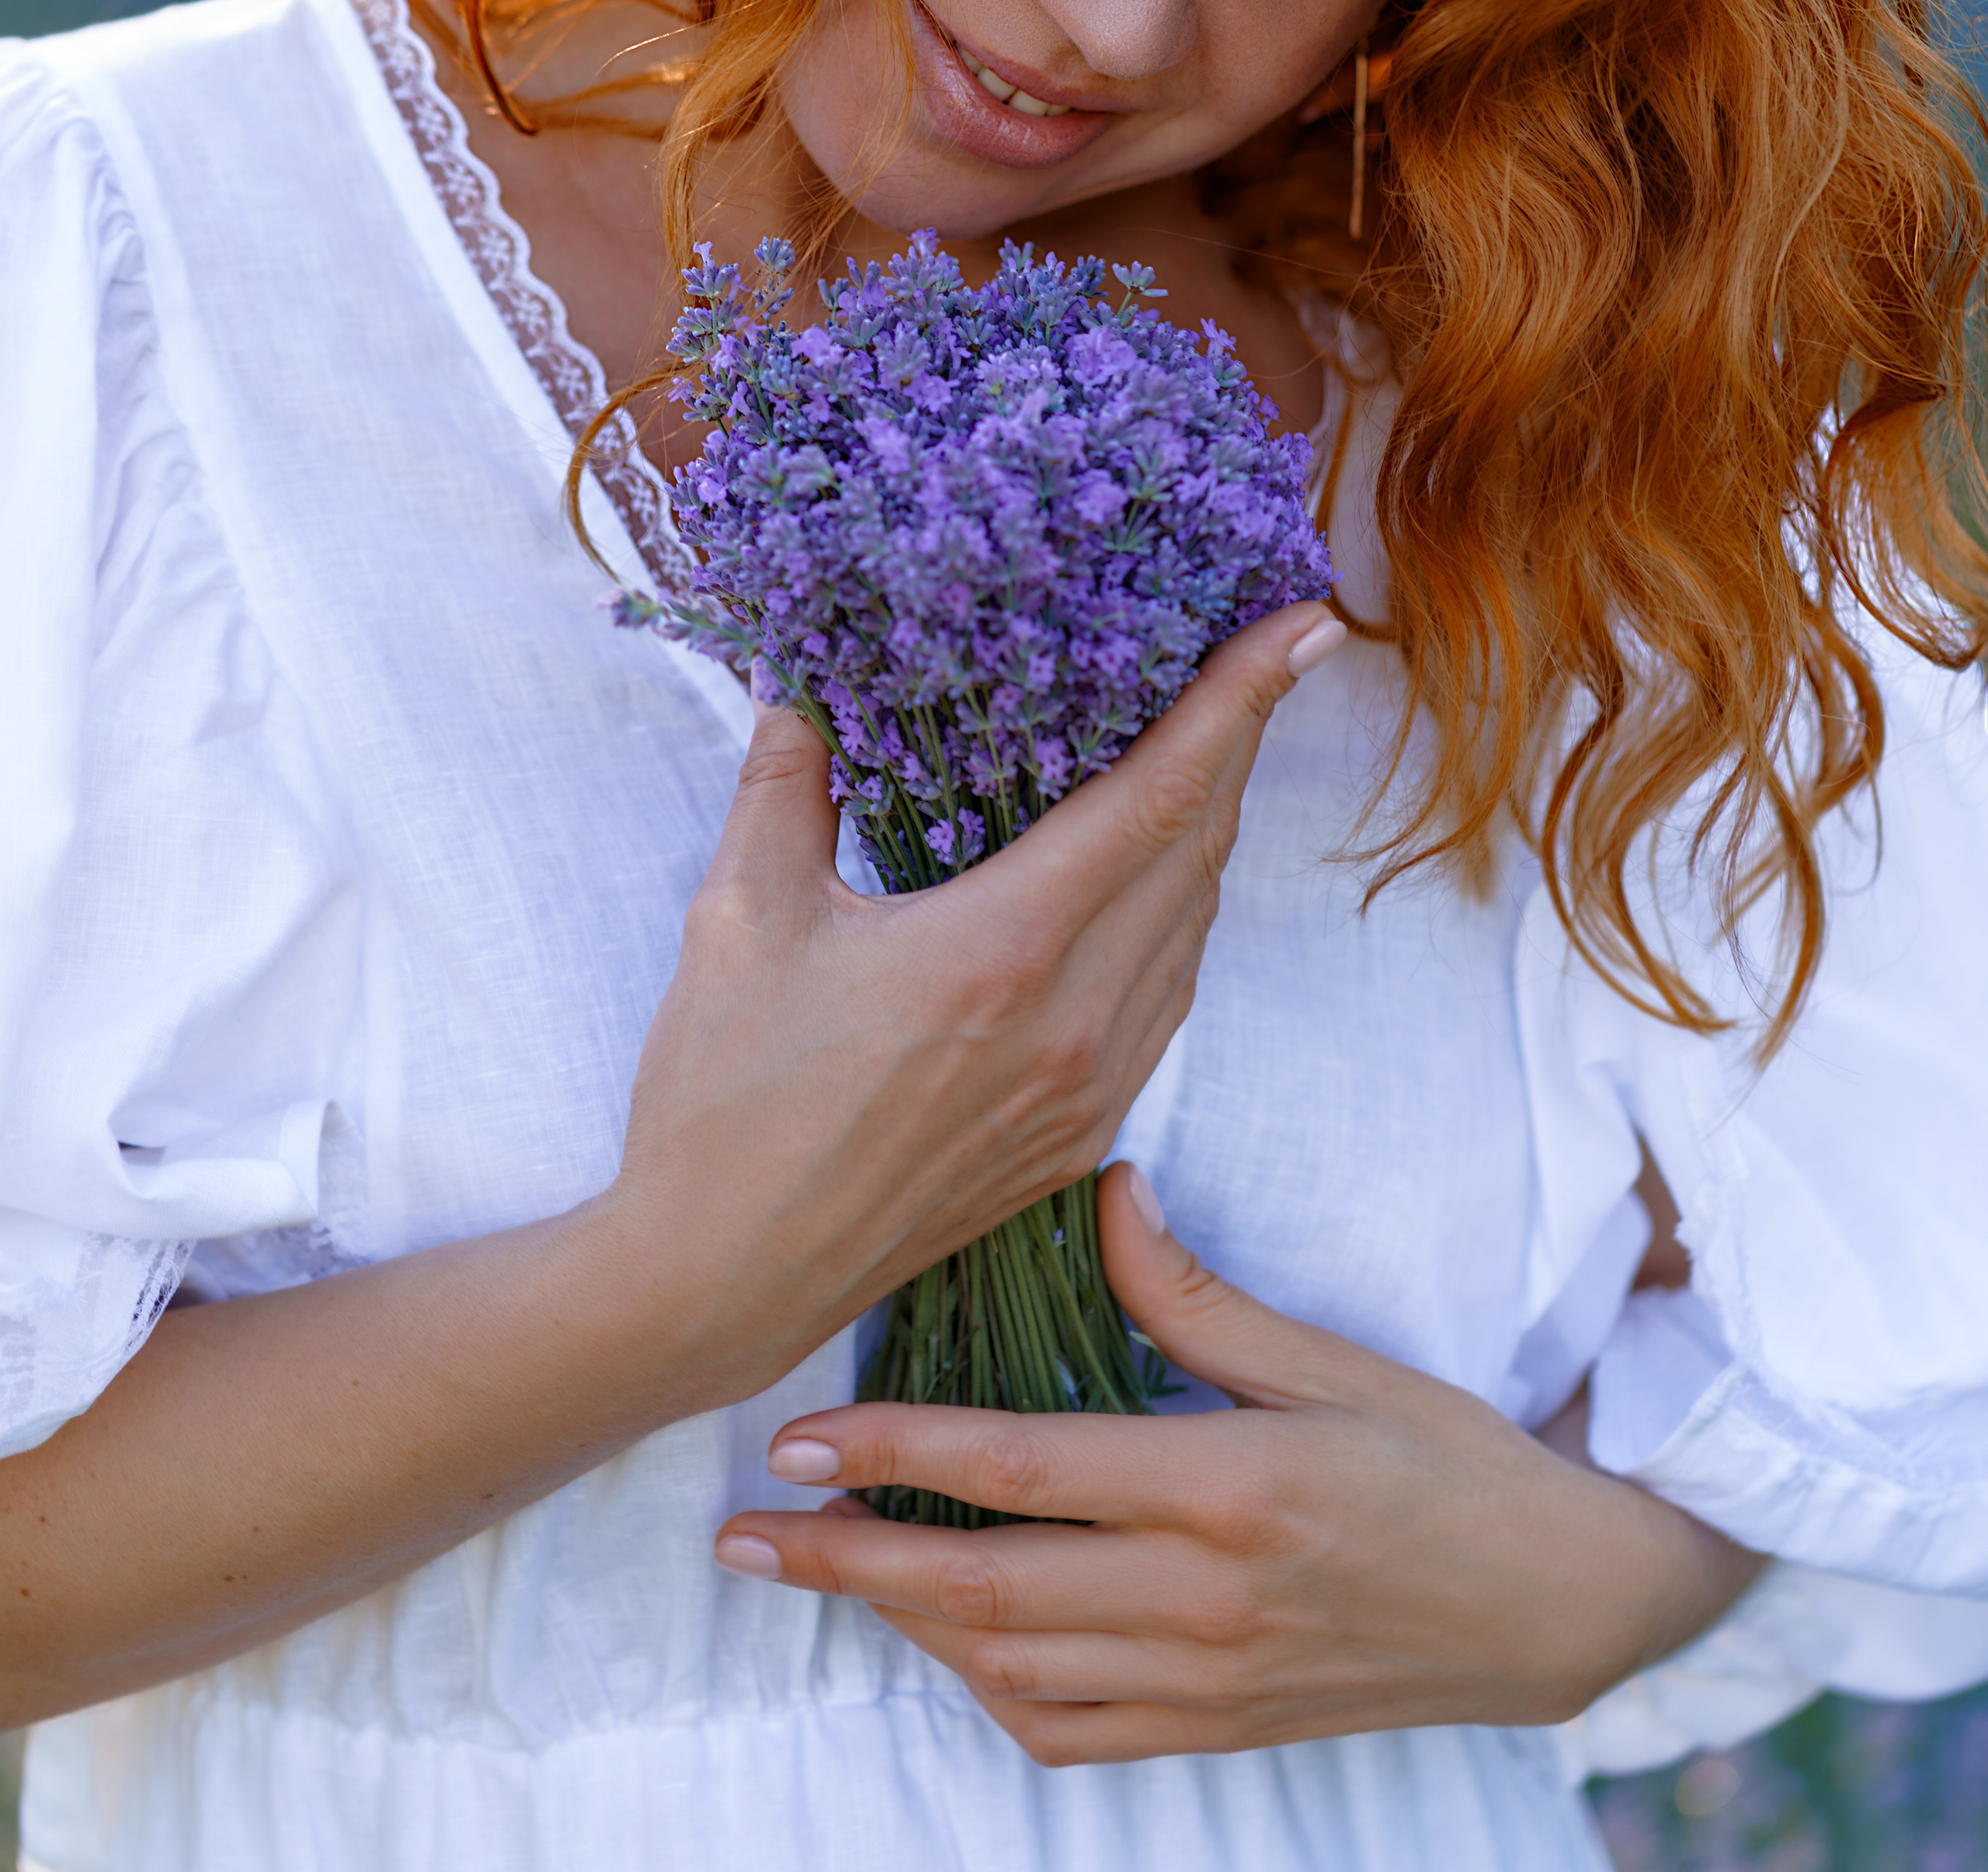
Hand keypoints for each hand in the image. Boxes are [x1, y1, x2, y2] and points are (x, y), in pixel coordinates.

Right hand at [604, 609, 1344, 1409]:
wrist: (716, 1281)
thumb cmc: (719, 1100)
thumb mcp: (739, 914)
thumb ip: (787, 778)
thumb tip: (795, 675)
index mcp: (1004, 951)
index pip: (1162, 795)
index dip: (1242, 701)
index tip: (1306, 629)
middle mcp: (1074, 1023)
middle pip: (1201, 850)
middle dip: (1242, 741)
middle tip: (1263, 655)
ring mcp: (1088, 1091)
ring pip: (1195, 929)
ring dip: (1210, 830)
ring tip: (1209, 747)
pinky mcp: (1076, 1138)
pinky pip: (1165, 1000)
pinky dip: (1177, 917)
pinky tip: (1148, 875)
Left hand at [712, 1163, 1765, 1765]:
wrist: (1558, 1602)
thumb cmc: (1448, 1456)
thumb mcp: (1330, 1355)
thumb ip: (1193, 1294)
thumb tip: (1096, 1194)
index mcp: (1227, 1488)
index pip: (1020, 1472)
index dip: (895, 1456)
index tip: (796, 1443)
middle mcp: (1203, 1601)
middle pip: (981, 1590)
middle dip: (847, 1565)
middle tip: (742, 1541)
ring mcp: (1207, 1684)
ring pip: (1010, 1668)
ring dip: (900, 1626)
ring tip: (821, 1571)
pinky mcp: (1219, 1731)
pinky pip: (1070, 1733)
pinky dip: (989, 1691)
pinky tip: (949, 1642)